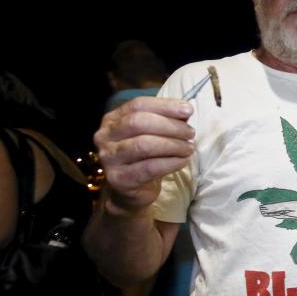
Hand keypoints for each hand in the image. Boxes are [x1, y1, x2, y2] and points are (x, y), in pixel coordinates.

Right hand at [94, 97, 195, 213]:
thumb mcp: (152, 134)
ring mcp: (109, 158)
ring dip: (173, 145)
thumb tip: (185, 112)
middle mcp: (105, 136)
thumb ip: (166, 120)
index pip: (138, 105)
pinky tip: (183, 161)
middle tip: (190, 133)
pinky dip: (171, 163)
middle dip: (170, 126)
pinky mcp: (119, 179)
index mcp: (113, 119)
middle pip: (139, 122)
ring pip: (144, 145)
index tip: (188, 110)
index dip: (165, 106)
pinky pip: (149, 168)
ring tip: (189, 148)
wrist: (131, 190)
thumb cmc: (144, 157)